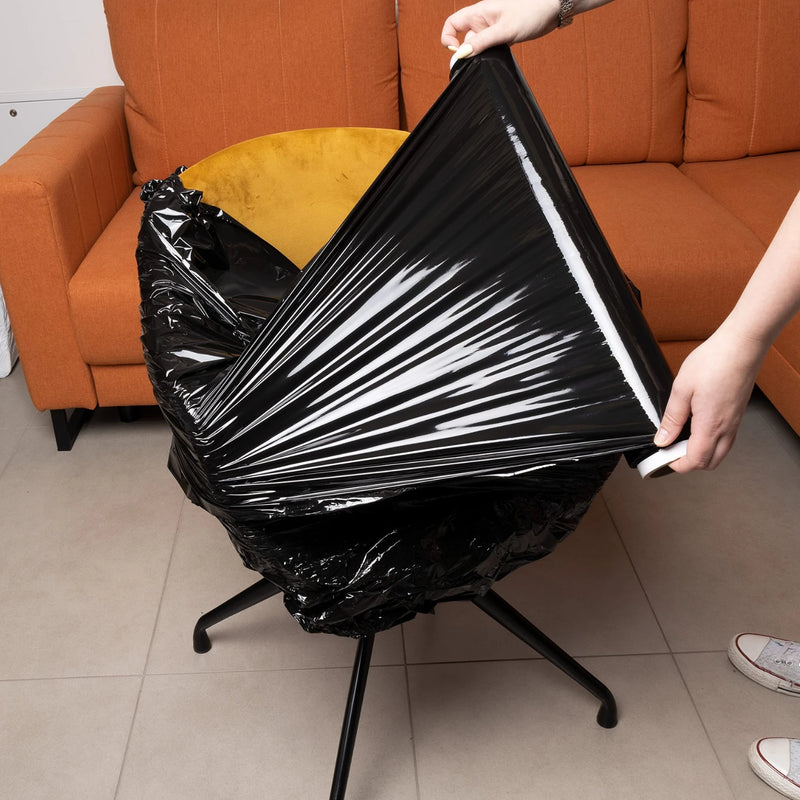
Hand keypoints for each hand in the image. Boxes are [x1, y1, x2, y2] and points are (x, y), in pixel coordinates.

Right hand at [441, 0, 561, 57]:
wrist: (553, 8)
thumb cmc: (532, 11)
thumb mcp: (504, 29)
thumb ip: (481, 42)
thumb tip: (461, 54)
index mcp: (479, 12)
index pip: (452, 23)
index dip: (448, 38)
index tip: (458, 53)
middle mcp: (483, 19)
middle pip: (464, 38)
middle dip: (468, 52)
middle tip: (479, 61)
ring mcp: (493, 28)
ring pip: (478, 45)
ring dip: (482, 54)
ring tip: (496, 54)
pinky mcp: (503, 35)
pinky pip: (490, 47)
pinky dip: (492, 54)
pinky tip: (502, 55)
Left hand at [653, 330, 765, 471]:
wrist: (741, 346)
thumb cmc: (714, 361)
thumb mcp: (681, 389)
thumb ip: (672, 418)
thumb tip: (662, 439)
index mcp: (710, 425)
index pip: (695, 461)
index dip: (676, 465)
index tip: (662, 456)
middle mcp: (726, 428)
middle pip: (709, 463)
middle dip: (688, 463)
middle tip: (670, 449)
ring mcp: (735, 422)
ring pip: (720, 452)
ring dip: (700, 453)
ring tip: (681, 438)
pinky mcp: (738, 415)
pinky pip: (726, 439)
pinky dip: (710, 442)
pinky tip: (696, 427)